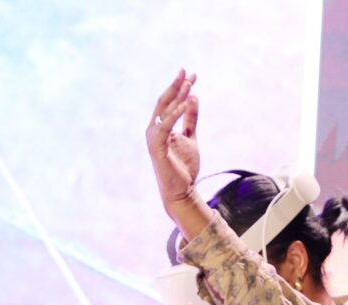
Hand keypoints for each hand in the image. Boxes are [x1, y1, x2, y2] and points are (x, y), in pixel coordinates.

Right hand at [147, 69, 200, 215]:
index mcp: (161, 127)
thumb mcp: (190, 137)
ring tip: (189, 83)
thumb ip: (190, 119)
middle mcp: (154, 130)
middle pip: (164, 102)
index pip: (169, 102)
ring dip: (177, 96)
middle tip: (188, 72)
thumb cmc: (183, 166)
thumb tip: (193, 97)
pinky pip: (166, 127)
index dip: (180, 88)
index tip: (191, 75)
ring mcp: (154, 138)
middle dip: (176, 86)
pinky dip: (175, 114)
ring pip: (165, 112)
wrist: (181, 191)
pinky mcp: (157, 148)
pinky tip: (185, 103)